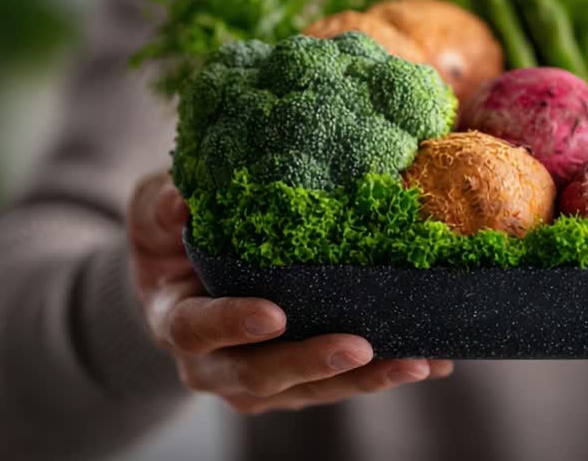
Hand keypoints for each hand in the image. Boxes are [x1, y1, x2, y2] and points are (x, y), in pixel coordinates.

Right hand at [128, 172, 452, 413]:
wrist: (184, 277)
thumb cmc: (171, 235)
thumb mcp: (156, 212)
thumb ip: (164, 204)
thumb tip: (181, 197)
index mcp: (176, 319)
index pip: (198, 328)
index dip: (233, 324)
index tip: (275, 314)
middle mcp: (214, 363)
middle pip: (261, 374)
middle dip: (312, 362)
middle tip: (359, 346)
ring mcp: (259, 380)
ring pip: (313, 389)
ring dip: (366, 378)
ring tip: (418, 362)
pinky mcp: (299, 382)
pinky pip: (342, 383)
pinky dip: (385, 372)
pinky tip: (432, 361)